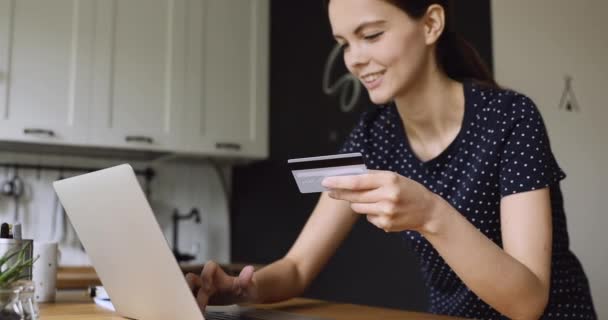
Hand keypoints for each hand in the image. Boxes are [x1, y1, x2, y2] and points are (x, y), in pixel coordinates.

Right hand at [185, 261, 258, 310]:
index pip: (210, 266)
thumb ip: (248, 280)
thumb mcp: (250, 287)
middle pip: (191, 278)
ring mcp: (204, 292)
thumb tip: (249, 270)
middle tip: (195, 303)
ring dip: (188, 298)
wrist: (247, 299)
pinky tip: (193, 312)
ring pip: (188, 289)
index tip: (208, 289)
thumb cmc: (248, 291)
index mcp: (220, 277)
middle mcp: (210, 282)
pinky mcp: (202, 301)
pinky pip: (191, 300)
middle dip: (190, 289)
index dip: (206, 275)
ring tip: (191, 309)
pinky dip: (189, 305)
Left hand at [322, 170, 440, 232]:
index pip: (358, 181)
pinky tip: (385, 211)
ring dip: (358, 203)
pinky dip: (371, 213)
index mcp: (389, 180)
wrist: (428, 211)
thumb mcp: (394, 178)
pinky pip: (368, 218)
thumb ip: (372, 177)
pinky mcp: (386, 224)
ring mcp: (387, 212)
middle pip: (354, 196)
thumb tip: (346, 178)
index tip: (326, 181)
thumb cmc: (408, 190)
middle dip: (340, 193)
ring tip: (373, 199)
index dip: (339, 182)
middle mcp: (388, 196)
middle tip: (329, 190)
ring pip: (358, 207)